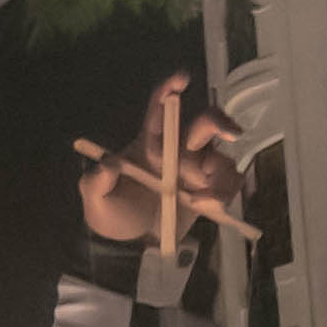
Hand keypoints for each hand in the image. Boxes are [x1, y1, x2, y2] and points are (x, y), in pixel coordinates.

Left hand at [73, 72, 243, 244]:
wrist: (130, 245)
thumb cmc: (114, 215)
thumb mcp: (96, 201)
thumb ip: (96, 183)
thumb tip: (109, 165)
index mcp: (151, 142)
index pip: (162, 108)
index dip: (170, 91)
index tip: (181, 80)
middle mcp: (178, 150)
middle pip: (206, 123)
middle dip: (219, 122)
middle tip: (229, 132)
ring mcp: (197, 169)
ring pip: (223, 158)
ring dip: (220, 177)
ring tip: (200, 201)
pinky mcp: (211, 190)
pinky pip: (230, 183)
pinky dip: (224, 194)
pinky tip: (206, 207)